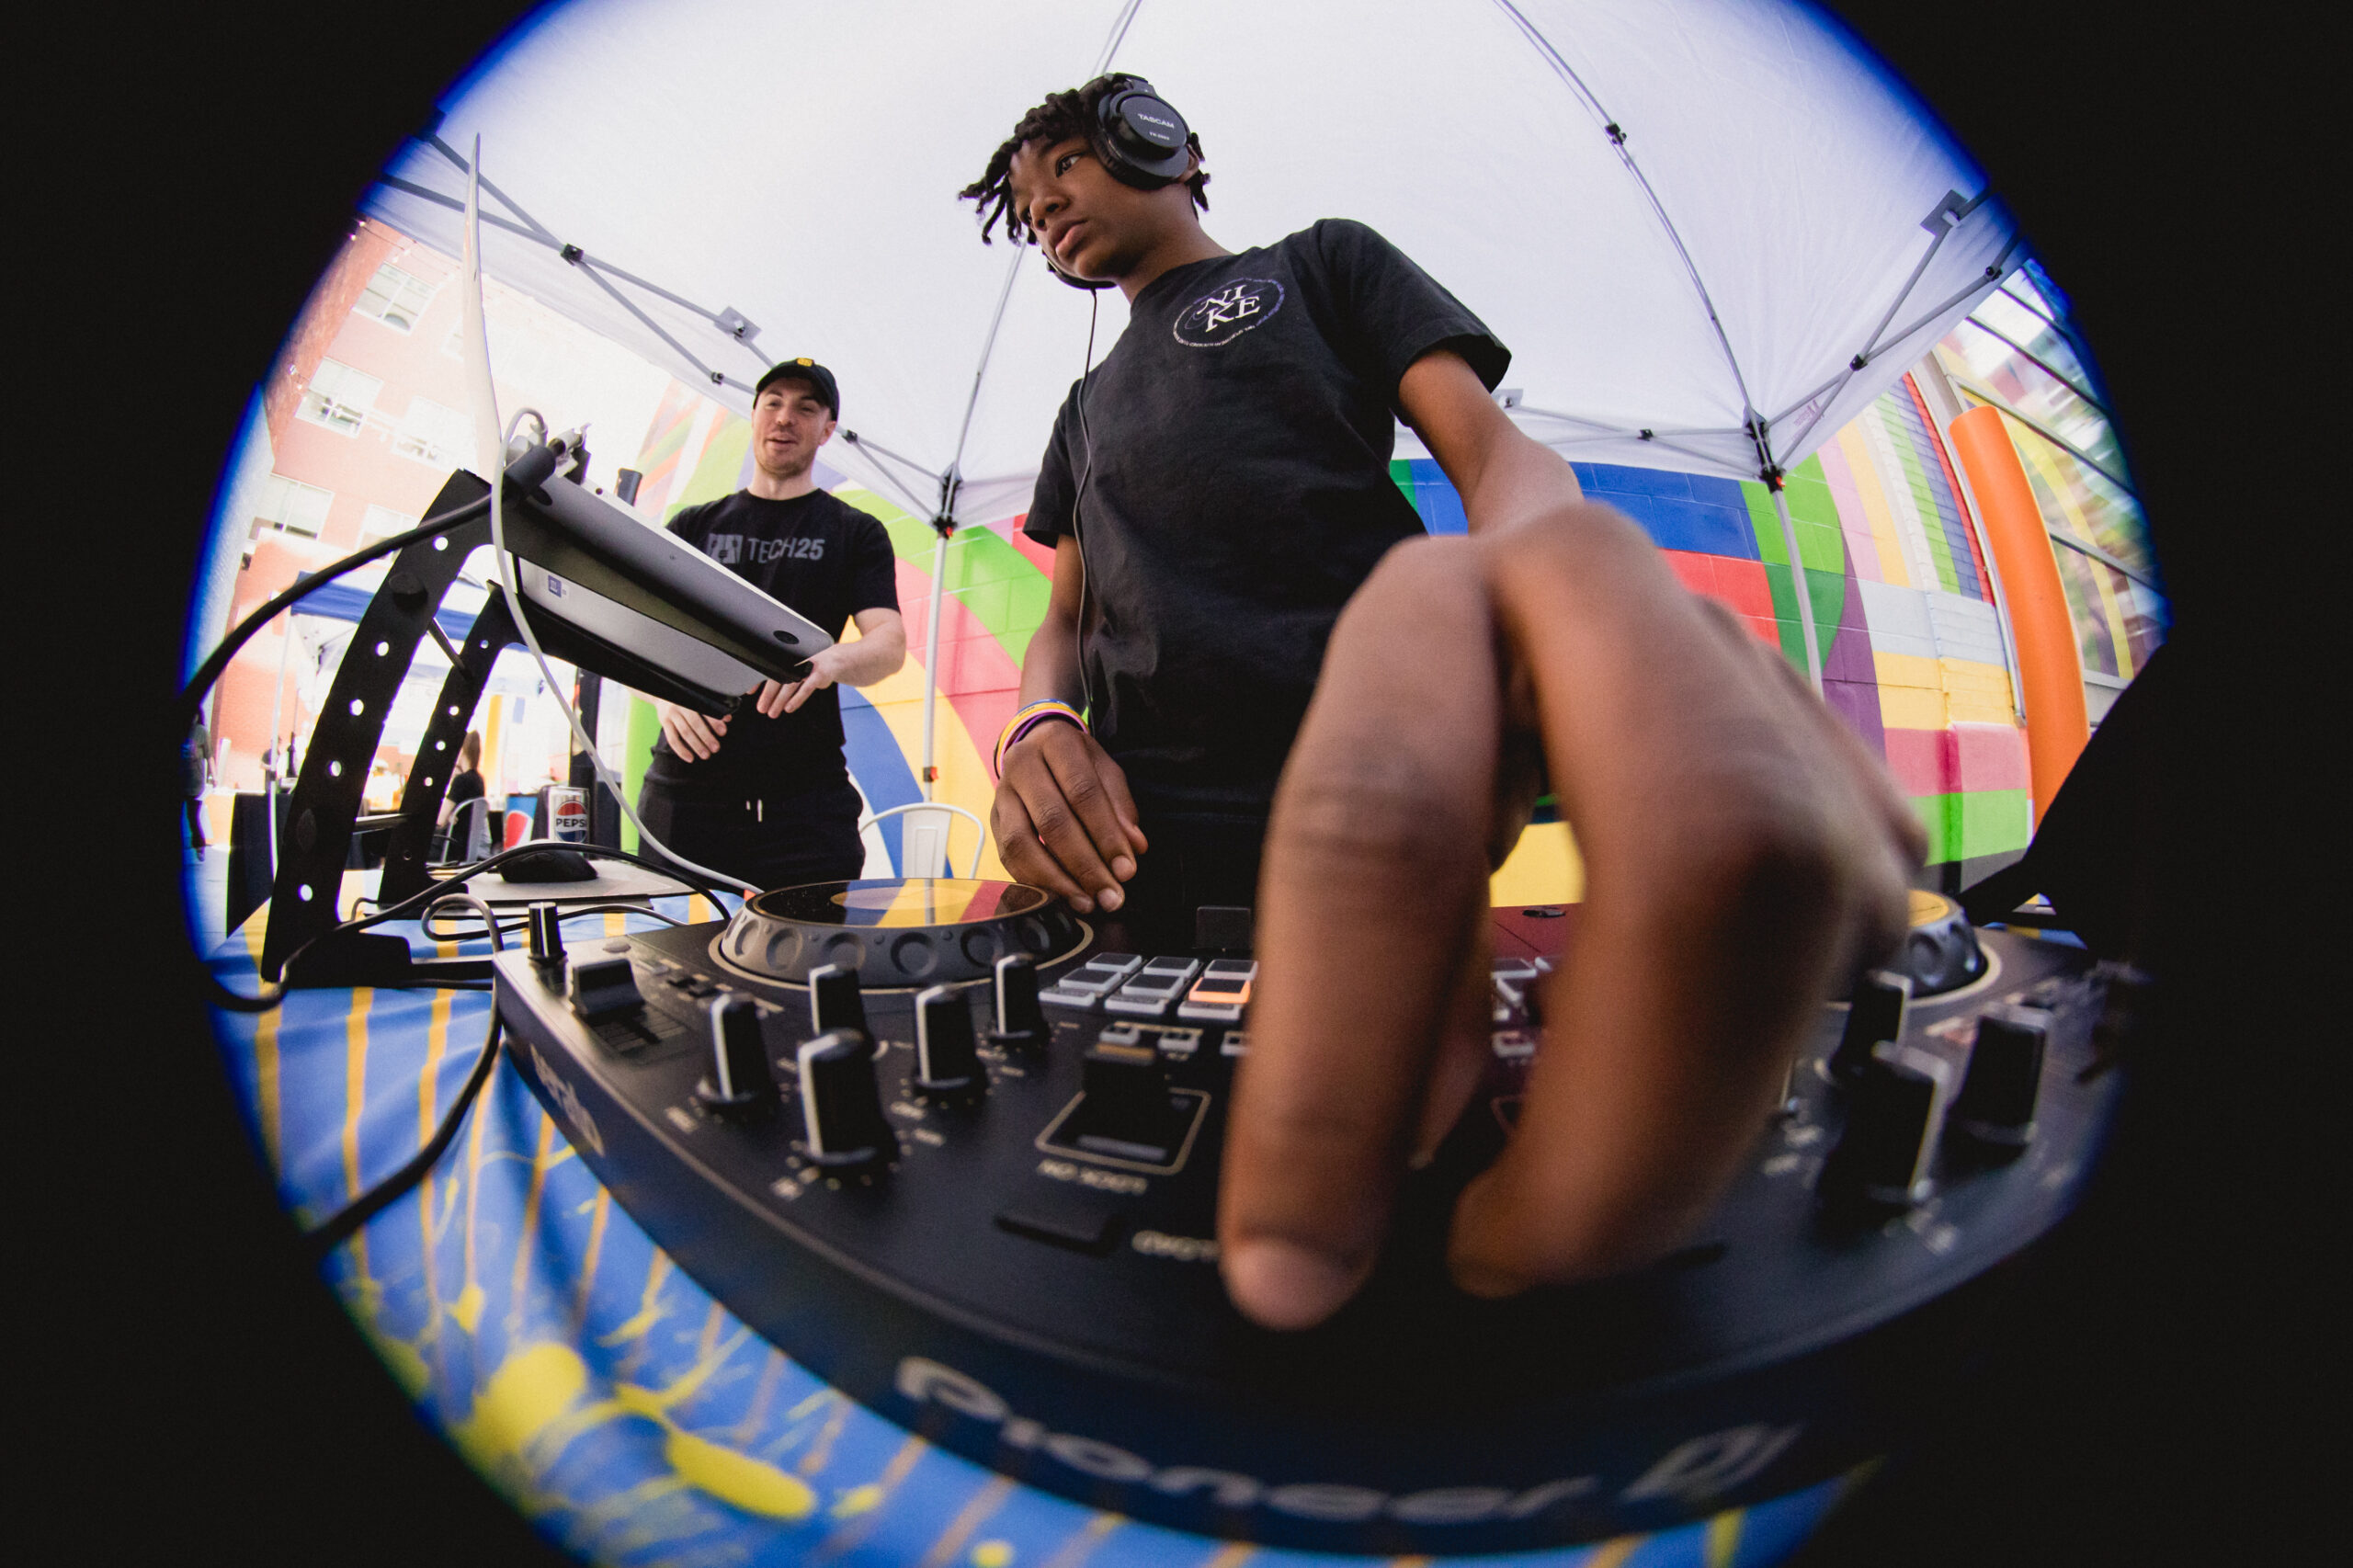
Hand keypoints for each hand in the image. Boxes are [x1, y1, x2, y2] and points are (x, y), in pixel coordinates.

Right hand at [658, 700, 728, 760]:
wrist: (662, 691)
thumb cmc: (686, 697)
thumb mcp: (698, 698)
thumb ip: (712, 708)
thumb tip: (727, 718)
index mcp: (692, 697)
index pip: (705, 711)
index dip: (714, 722)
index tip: (723, 732)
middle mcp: (681, 705)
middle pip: (695, 724)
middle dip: (707, 737)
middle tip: (716, 748)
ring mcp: (671, 714)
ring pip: (685, 732)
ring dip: (696, 745)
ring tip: (705, 755)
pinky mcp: (664, 722)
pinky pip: (672, 739)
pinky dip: (681, 750)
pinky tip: (689, 758)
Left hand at [753, 645, 853, 716]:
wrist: (836, 660)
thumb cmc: (811, 665)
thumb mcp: (794, 667)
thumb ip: (779, 675)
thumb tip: (757, 689)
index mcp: (787, 654)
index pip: (768, 667)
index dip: (757, 680)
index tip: (749, 692)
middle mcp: (797, 658)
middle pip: (778, 676)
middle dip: (768, 695)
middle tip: (761, 708)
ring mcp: (809, 665)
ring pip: (791, 683)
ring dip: (780, 700)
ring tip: (772, 712)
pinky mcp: (820, 673)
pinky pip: (807, 687)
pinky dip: (797, 698)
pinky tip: (789, 708)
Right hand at [990, 719, 1148, 914]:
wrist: (1037, 750)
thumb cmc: (1077, 764)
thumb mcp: (1106, 771)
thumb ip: (1121, 807)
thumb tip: (1133, 848)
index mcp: (1055, 742)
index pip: (1083, 793)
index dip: (1106, 835)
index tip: (1126, 869)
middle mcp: (1021, 763)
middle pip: (1052, 820)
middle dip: (1085, 865)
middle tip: (1109, 894)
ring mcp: (1001, 792)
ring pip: (1022, 843)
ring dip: (1057, 880)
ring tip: (1086, 901)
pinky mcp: (992, 819)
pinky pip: (1007, 857)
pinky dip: (1035, 881)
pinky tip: (1060, 896)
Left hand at [1217, 507, 1923, 1329]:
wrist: (1533, 605)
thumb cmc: (1413, 733)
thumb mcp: (1330, 833)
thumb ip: (1337, 995)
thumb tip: (1341, 1213)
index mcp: (1435, 604)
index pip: (1385, 828)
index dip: (1340, 1066)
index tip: (1295, 1252)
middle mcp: (1621, 612)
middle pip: (1699, 861)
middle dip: (1617, 1125)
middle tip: (1500, 1251)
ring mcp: (1758, 692)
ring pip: (1800, 926)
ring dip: (1677, 1125)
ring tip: (1549, 1204)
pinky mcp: (1848, 794)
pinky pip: (1833, 973)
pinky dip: (1727, 1087)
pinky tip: (1643, 1119)